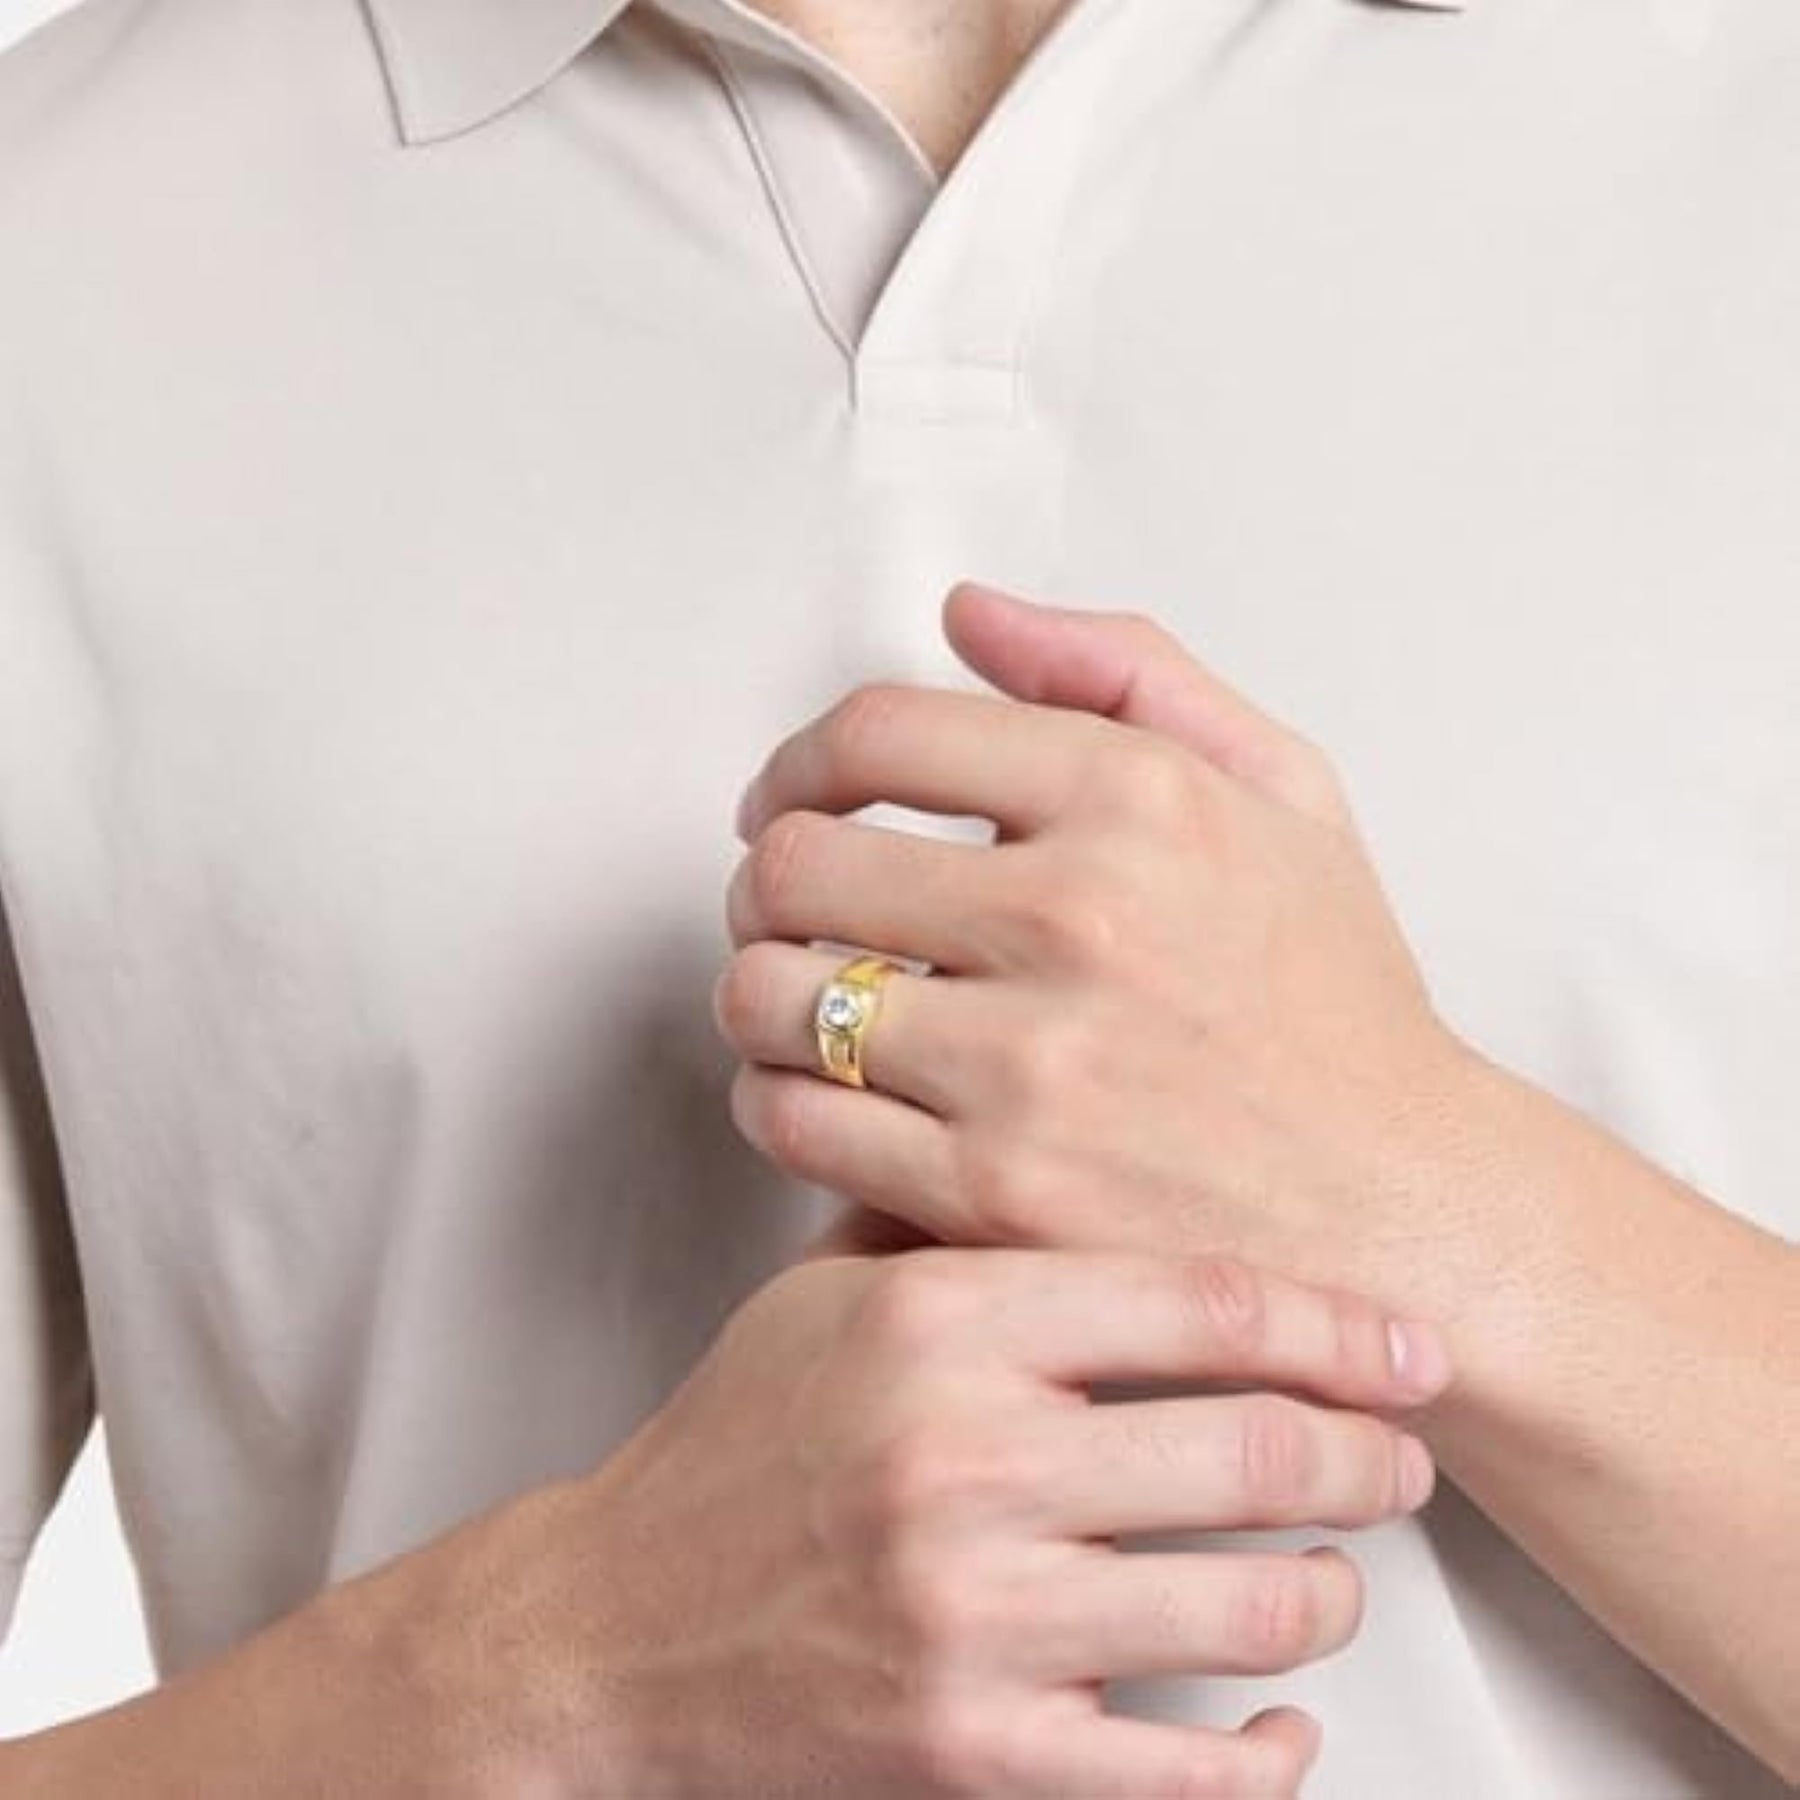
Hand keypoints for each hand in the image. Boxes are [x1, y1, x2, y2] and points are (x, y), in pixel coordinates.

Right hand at [415, 1247, 1446, 1796]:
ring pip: (1251, 1609)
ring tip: (1339, 1573)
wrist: (613, 1627)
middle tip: (1407, 1457)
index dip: (1335, 1320)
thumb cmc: (736, 1449)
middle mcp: (961, 1459)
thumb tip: (1103, 1157)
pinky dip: (1270, 1750)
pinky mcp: (971, 1753)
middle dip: (1372, 1458)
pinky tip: (1286, 1718)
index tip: (1407, 1339)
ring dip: (1333, 1593)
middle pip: (1257, 1450)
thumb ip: (956, 1222)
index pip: (1197, 1300)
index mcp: (937, 1322)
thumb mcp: (827, 1296)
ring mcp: (971, 1617)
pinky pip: (1186, 1773)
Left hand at [718, 584, 1490, 1315]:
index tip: (792, 797)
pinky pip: (795, 1119)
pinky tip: (823, 1089)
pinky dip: (775, 1096)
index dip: (798, 762)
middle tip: (787, 907)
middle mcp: (1075, 916)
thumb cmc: (1337, 1000)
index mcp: (1137, 798)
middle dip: (767, 878)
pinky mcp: (993, 1191)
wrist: (1401, 1209)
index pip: (876, 731)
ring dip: (758, 988)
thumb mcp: (1286, 789)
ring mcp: (1029, 1063)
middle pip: (798, 860)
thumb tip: (968, 612)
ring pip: (771, 993)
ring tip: (800, 1000)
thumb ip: (1127, 673)